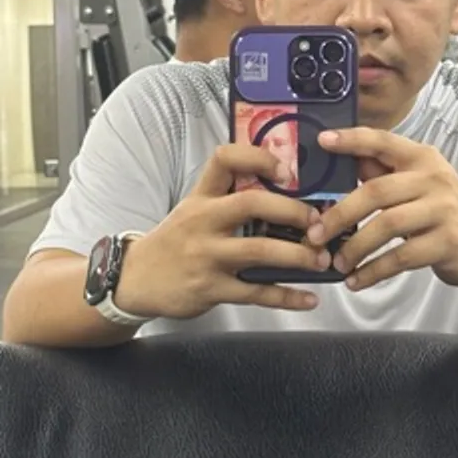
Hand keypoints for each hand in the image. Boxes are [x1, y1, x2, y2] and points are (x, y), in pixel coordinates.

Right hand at [114, 145, 331, 319]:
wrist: (135, 280)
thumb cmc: (177, 239)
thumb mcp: (194, 208)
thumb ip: (229, 196)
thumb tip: (285, 186)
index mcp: (202, 196)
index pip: (225, 160)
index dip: (258, 159)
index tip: (287, 171)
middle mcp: (203, 221)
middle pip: (251, 203)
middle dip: (291, 211)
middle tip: (317, 222)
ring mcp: (206, 256)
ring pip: (259, 250)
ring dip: (298, 256)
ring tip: (322, 260)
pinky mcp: (210, 289)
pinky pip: (255, 292)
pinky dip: (286, 297)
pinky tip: (309, 298)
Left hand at [308, 129, 457, 290]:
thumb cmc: (443, 214)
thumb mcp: (418, 187)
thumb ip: (386, 176)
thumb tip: (342, 165)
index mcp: (422, 158)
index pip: (382, 141)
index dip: (351, 140)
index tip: (322, 141)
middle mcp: (434, 178)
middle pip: (376, 191)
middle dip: (340, 214)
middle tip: (315, 234)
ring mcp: (444, 209)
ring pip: (386, 225)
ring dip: (355, 247)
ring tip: (336, 263)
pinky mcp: (448, 241)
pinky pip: (401, 257)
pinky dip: (373, 271)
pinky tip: (356, 280)